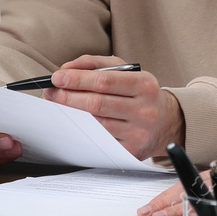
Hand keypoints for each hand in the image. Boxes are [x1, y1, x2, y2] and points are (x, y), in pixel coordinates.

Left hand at [45, 55, 183, 157]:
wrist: (166, 122)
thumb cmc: (139, 93)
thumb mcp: (125, 71)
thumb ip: (95, 64)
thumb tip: (67, 69)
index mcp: (144, 85)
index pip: (105, 81)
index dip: (77, 79)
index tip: (57, 77)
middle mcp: (144, 110)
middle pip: (97, 103)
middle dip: (68, 97)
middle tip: (50, 92)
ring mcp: (139, 133)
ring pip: (96, 124)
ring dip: (71, 114)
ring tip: (57, 106)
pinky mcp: (131, 151)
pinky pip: (100, 140)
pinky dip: (82, 131)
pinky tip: (73, 123)